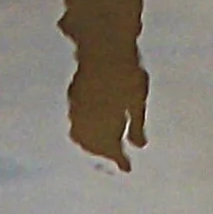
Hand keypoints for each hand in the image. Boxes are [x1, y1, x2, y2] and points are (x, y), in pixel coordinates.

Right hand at [66, 54, 148, 170]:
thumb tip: (139, 145)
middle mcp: (87, 121)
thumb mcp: (137, 102)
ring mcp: (77, 108)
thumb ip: (137, 126)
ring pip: (80, 133)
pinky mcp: (73, 94)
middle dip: (102, 153)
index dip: (120, 160)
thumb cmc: (126, 75)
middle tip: (114, 156)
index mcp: (105, 126)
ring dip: (90, 141)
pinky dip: (84, 126)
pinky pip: (76, 118)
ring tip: (101, 142)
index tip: (127, 167)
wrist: (104, 46)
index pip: (112, 151)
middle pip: (93, 145)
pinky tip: (91, 121)